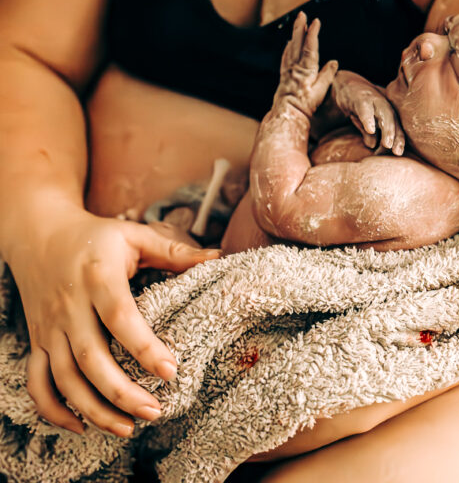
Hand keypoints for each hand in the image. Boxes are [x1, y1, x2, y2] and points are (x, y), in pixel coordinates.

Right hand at [10, 206, 218, 435]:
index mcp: (98, 277)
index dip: (144, 347)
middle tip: (155, 412)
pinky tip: (81, 425)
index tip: (172, 371)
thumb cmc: (96, 238)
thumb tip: (217, 256)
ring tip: (127, 427)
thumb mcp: (134, 236)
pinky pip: (37, 382)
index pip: (120, 317)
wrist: (40, 235)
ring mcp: (50, 327)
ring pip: (65, 378)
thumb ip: (173, 251)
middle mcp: (70, 306)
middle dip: (122, 392)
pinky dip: (54, 409)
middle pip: (92, 358)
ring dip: (94, 408)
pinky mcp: (37, 341)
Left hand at [274, 12, 337, 118]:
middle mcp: (295, 67)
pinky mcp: (284, 75)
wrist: (288, 114)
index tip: (315, 21)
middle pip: (297, 43)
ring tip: (297, 23)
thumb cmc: (305, 105)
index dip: (312, 33)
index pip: (310, 47)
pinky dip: (287, 47)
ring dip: (295, 34)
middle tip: (302, 14)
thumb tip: (334, 62)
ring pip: (291, 48)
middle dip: (300, 27)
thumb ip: (326, 75)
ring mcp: (288, 70)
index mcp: (305, 70)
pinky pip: (285, 56)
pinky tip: (288, 43)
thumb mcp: (320, 91)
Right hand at [332, 70, 405, 153]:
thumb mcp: (365, 121)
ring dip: (387, 129)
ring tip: (387, 144)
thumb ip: (369, 133)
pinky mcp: (360, 97)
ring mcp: (373, 100)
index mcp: (387, 112)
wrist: (346, 84)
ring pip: (383, 114)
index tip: (399, 153)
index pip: (396, 127)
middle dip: (396, 136)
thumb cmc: (359, 105)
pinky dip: (368, 118)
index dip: (399, 140)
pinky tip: (370, 129)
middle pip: (394, 121)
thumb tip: (372, 146)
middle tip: (396, 151)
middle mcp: (383, 105)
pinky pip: (365, 108)